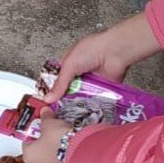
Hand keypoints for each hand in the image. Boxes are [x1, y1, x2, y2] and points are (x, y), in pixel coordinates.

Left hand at [22, 108, 70, 162]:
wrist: (81, 155)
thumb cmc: (59, 141)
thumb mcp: (50, 124)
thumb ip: (45, 118)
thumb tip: (44, 112)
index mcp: (28, 155)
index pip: (27, 140)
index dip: (35, 131)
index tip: (42, 124)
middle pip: (39, 150)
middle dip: (46, 140)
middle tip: (53, 130)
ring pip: (51, 157)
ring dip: (56, 148)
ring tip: (65, 137)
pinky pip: (63, 162)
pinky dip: (65, 155)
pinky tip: (72, 146)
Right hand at [45, 12, 160, 101]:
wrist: (115, 52)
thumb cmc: (93, 49)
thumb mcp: (69, 65)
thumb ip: (59, 83)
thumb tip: (48, 97)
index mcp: (69, 63)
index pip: (58, 81)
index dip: (53, 91)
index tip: (48, 103)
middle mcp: (80, 73)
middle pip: (69, 91)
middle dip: (65, 100)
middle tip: (59, 111)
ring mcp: (91, 81)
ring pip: (82, 97)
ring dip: (79, 103)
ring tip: (72, 113)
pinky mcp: (102, 89)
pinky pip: (95, 99)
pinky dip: (92, 104)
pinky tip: (87, 111)